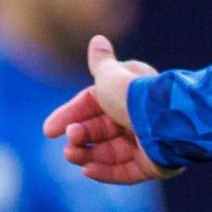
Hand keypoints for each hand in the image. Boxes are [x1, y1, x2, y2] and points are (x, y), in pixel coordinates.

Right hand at [40, 33, 175, 183]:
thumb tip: (97, 40)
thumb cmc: (133, 95)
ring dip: (88, 155)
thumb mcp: (110, 75)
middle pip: (100, 130)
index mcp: (128, 92)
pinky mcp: (153, 165)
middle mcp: (137, 117)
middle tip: (69, 143)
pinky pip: (126, 171)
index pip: (93, 104)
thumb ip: (100, 63)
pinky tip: (87, 171)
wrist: (163, 121)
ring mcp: (146, 142)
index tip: (49, 130)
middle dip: (80, 136)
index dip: (70, 115)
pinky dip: (106, 171)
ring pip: (110, 152)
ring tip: (72, 156)